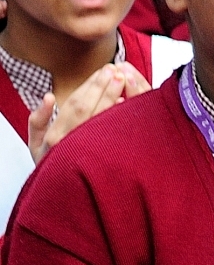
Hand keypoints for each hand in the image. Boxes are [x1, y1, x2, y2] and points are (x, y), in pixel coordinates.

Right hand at [27, 62, 147, 163]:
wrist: (65, 194)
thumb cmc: (52, 164)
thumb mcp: (35, 144)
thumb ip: (39, 120)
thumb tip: (49, 97)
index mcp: (55, 137)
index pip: (75, 104)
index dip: (91, 86)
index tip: (104, 70)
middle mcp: (70, 144)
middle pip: (89, 108)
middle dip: (103, 87)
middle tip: (116, 70)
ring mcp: (86, 152)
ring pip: (101, 119)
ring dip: (112, 97)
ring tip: (123, 80)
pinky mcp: (101, 159)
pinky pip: (112, 136)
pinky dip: (118, 118)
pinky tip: (126, 104)